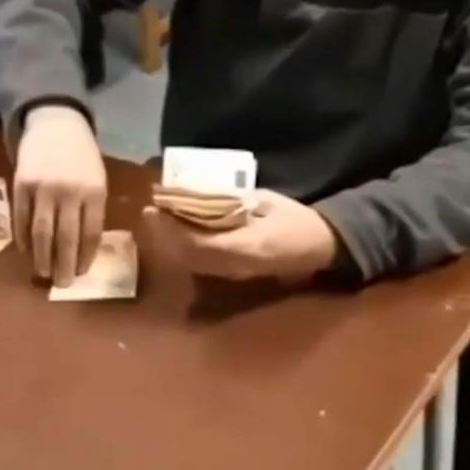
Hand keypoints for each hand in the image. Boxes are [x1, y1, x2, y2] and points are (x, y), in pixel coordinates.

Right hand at [14, 105, 106, 286]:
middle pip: (66, 238)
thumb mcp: (98, 180)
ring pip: (41, 232)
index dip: (85, 257)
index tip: (81, 274)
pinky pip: (20, 218)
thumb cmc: (82, 158)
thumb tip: (83, 250)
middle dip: (64, 265)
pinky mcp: (20, 183)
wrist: (57, 125)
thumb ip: (92, 210)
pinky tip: (25, 251)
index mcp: (95, 192)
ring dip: (41, 257)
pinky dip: (22, 237)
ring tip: (43, 274)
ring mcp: (43, 188)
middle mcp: (70, 191)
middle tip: (62, 284)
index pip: (91, 234)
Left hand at [143, 189, 337, 284]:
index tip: (157, 207)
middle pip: (188, 257)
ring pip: (192, 264)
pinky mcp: (235, 274)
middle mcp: (236, 266)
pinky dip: (185, 249)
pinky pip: (202, 264)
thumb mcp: (268, 201)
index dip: (173, 228)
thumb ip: (234, 201)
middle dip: (165, 236)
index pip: (198, 242)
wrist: (319, 247)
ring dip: (172, 244)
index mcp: (247, 246)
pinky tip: (179, 232)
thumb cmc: (297, 220)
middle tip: (150, 211)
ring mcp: (235, 274)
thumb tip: (200, 195)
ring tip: (159, 220)